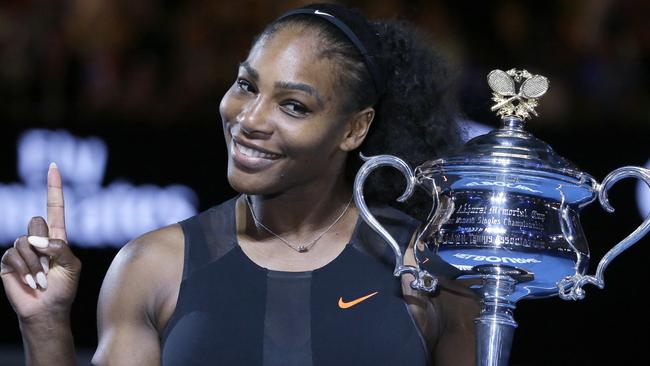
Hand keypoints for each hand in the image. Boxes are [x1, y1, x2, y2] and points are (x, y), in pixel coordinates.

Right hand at [1, 163, 80, 322]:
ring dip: (36, 264)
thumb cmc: (63, 288)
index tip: (53, 165)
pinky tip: (31, 283)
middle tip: (50, 266)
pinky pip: (13, 255)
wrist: (47, 310)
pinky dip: (25, 270)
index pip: (54, 207)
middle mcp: (38, 239)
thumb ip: (60, 247)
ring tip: (42, 280)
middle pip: (35, 221)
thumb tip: (34, 239)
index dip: (54, 187)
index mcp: (57, 236)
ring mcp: (21, 249)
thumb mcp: (72, 265)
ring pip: (25, 241)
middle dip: (44, 244)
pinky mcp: (8, 261)